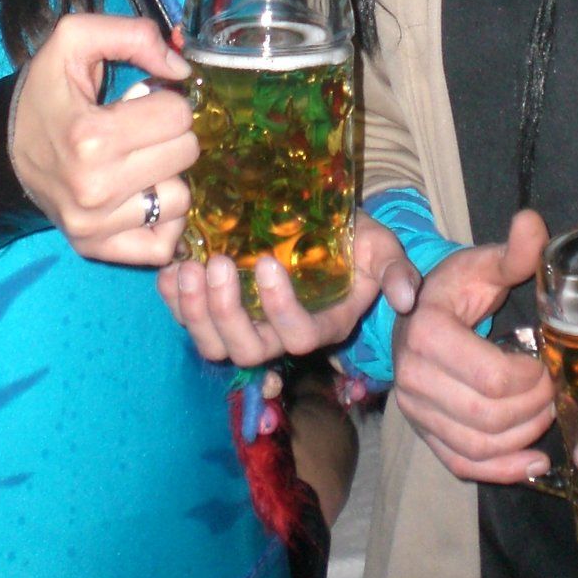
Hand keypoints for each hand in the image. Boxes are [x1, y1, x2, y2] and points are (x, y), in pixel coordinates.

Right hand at [10, 13, 195, 266]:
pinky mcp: (95, 250)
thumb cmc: (45, 93)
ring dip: (168, 175)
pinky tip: (144, 195)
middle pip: (186, 153)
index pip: (178, 114)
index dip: (167, 98)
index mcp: (91, 136)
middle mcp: (94, 188)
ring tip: (140, 161)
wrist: (2, 149)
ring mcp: (94, 226)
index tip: (143, 100)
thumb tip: (182, 70)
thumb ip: (133, 34)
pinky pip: (162, 244)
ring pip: (181, 199)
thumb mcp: (74, 39)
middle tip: (141, 129)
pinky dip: (163, 220)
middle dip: (171, 133)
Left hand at [156, 210, 419, 363]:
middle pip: (248, 349)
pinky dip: (173, 301)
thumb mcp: (381, 247)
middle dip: (227, 311)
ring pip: (214, 344)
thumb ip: (395, 269)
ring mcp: (246, 324)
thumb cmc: (355, 240)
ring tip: (189, 268)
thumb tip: (408, 296)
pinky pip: (187, 320)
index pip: (298, 335)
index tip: (268, 263)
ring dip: (194, 311)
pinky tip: (169, 270)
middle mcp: (280, 335)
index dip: (279, 309)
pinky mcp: (218, 309)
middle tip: (218, 264)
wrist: (327, 229)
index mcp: (322, 325)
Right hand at [392, 209, 554, 483]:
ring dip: (523, 438)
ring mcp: (414, 410)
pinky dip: (501, 470)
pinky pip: (462, 464)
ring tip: (546, 415)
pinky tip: (534, 460)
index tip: (549, 363)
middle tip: (554, 390)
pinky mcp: (423, 432)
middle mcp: (412, 377)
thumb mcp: (485, 265)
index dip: (532, 378)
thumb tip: (532, 222)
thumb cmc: (457, 287)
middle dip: (533, 409)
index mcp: (428, 332)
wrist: (420, 313)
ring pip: (478, 446)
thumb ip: (514, 252)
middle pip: (488, 417)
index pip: (491, 377)